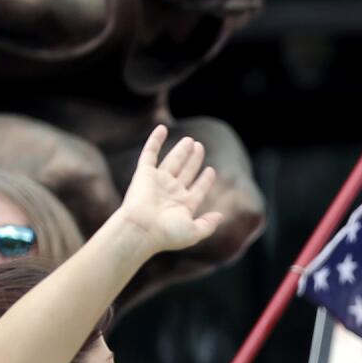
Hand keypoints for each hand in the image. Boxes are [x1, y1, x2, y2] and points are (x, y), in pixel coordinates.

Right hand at [115, 127, 221, 255]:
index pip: (198, 189)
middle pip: (186, 172)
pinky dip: (155, 140)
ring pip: (173, 161)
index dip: (205, 180)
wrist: (141, 229)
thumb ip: (208, 225)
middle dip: (194, 160)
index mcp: (183, 205)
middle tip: (200, 146)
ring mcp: (158, 181)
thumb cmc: (166, 234)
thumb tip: (221, 216)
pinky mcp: (144, 174)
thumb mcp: (193, 233)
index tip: (211, 170)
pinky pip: (150, 153)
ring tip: (191, 140)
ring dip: (181, 150)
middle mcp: (171, 192)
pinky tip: (162, 128)